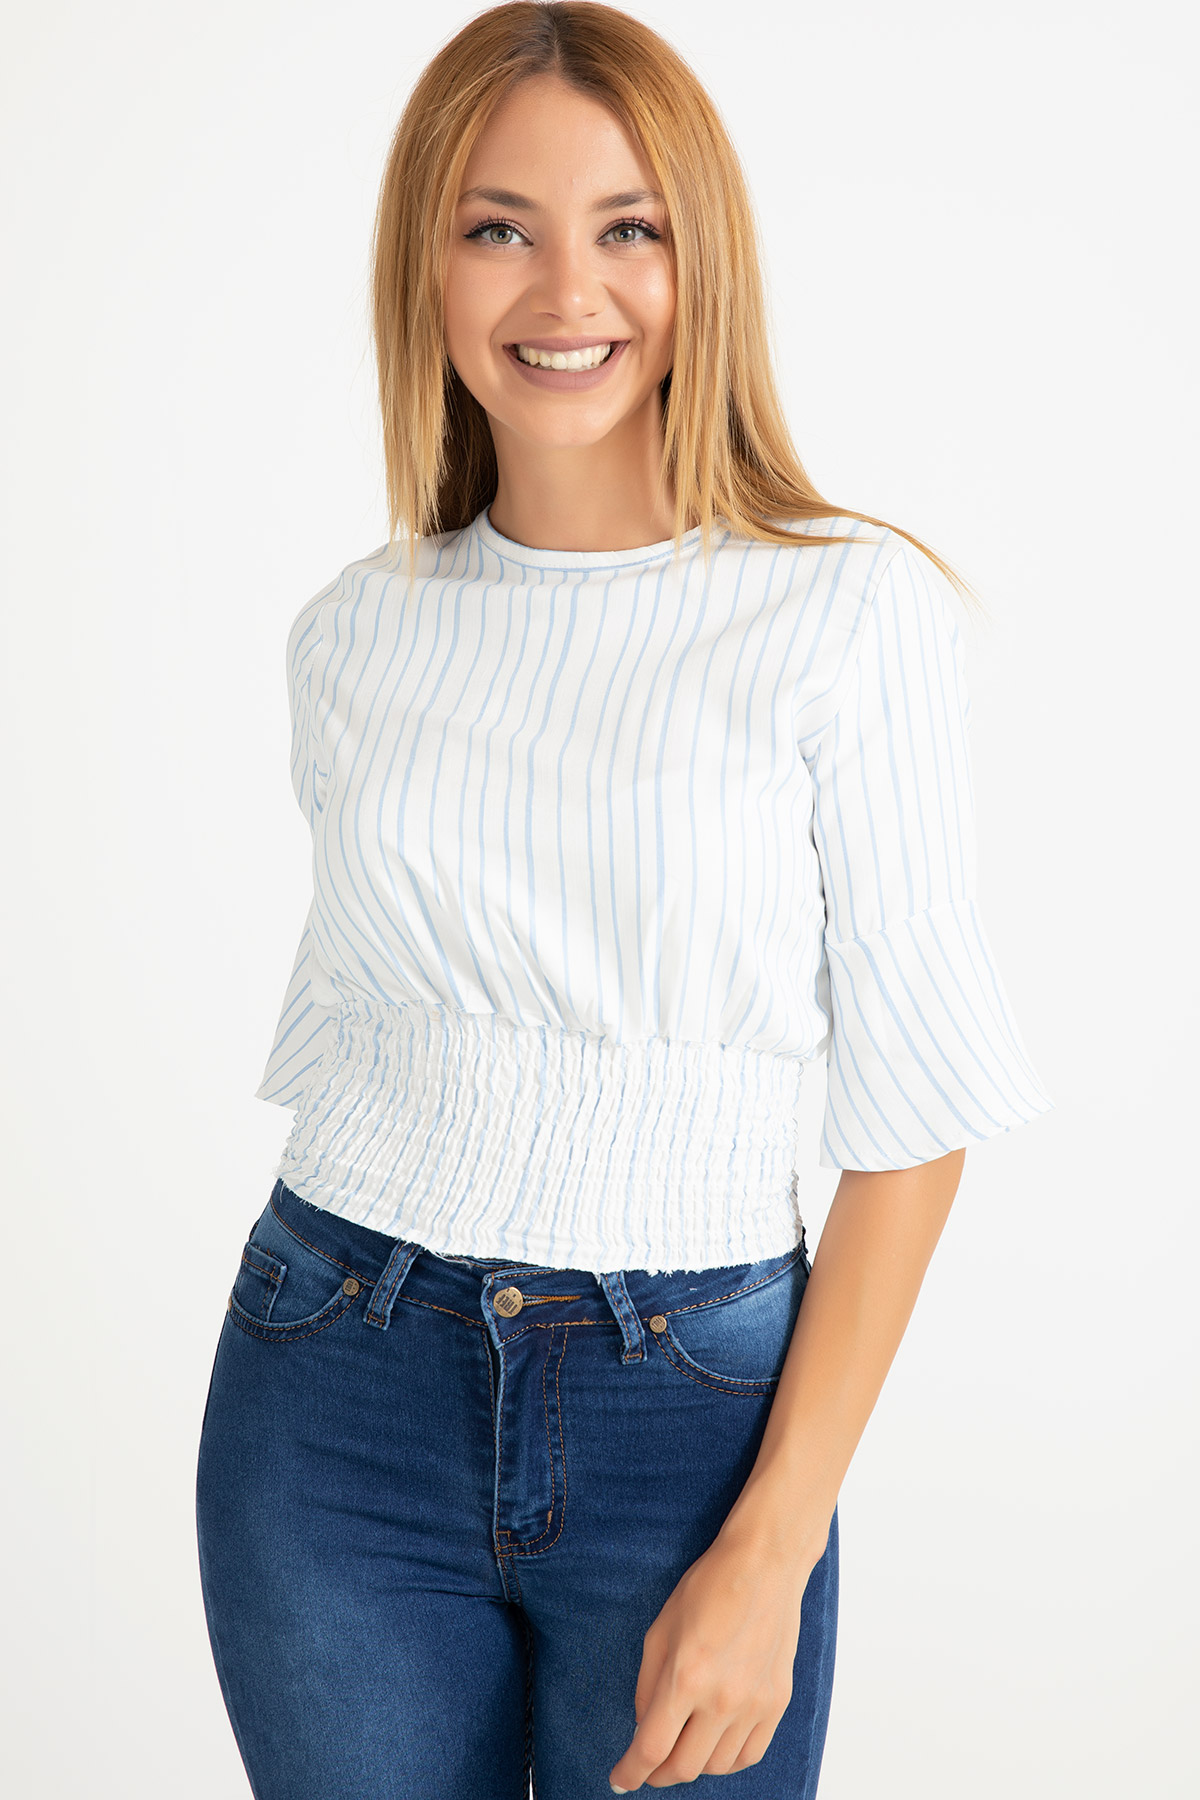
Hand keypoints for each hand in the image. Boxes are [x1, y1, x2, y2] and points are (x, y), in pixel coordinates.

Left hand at [607, 1519, 823, 1789]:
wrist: (764, 1565)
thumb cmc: (708, 1587)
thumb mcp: (660, 1630)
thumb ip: (648, 1685)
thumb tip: (644, 1726)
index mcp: (685, 1677)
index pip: (652, 1748)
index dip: (630, 1772)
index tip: (619, 1780)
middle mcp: (722, 1699)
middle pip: (684, 1767)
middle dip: (657, 1775)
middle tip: (647, 1767)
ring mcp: (754, 1704)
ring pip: (716, 1766)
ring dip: (692, 1765)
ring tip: (682, 1746)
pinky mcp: (776, 1703)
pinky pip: (749, 1754)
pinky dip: (726, 1760)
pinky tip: (714, 1744)